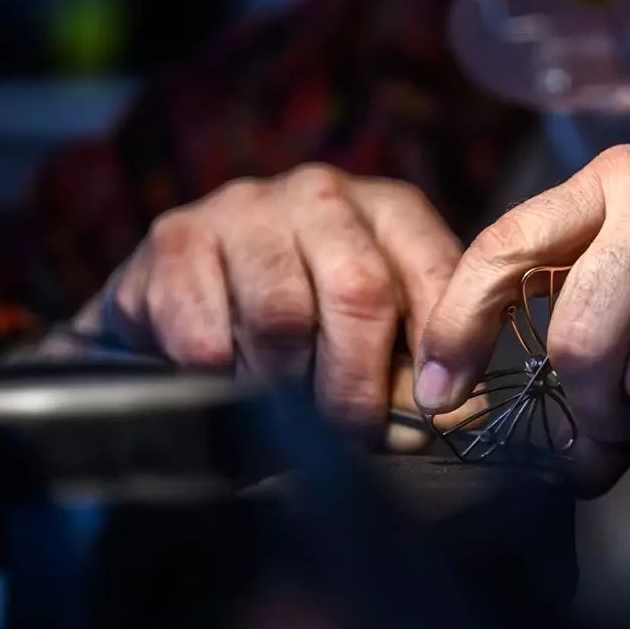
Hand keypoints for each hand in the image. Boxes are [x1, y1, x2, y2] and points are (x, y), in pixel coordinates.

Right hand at [73, 163, 467, 450]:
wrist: (190, 294)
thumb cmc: (304, 317)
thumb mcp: (376, 334)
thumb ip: (414, 371)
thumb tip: (452, 414)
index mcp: (389, 210)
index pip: (436, 273)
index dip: (442, 351)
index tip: (436, 410)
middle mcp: (323, 194)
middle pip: (359, 293)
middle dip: (358, 384)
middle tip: (350, 434)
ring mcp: (247, 208)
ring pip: (281, 316)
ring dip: (286, 385)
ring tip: (283, 407)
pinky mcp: (177, 237)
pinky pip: (207, 332)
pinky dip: (222, 378)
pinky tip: (227, 380)